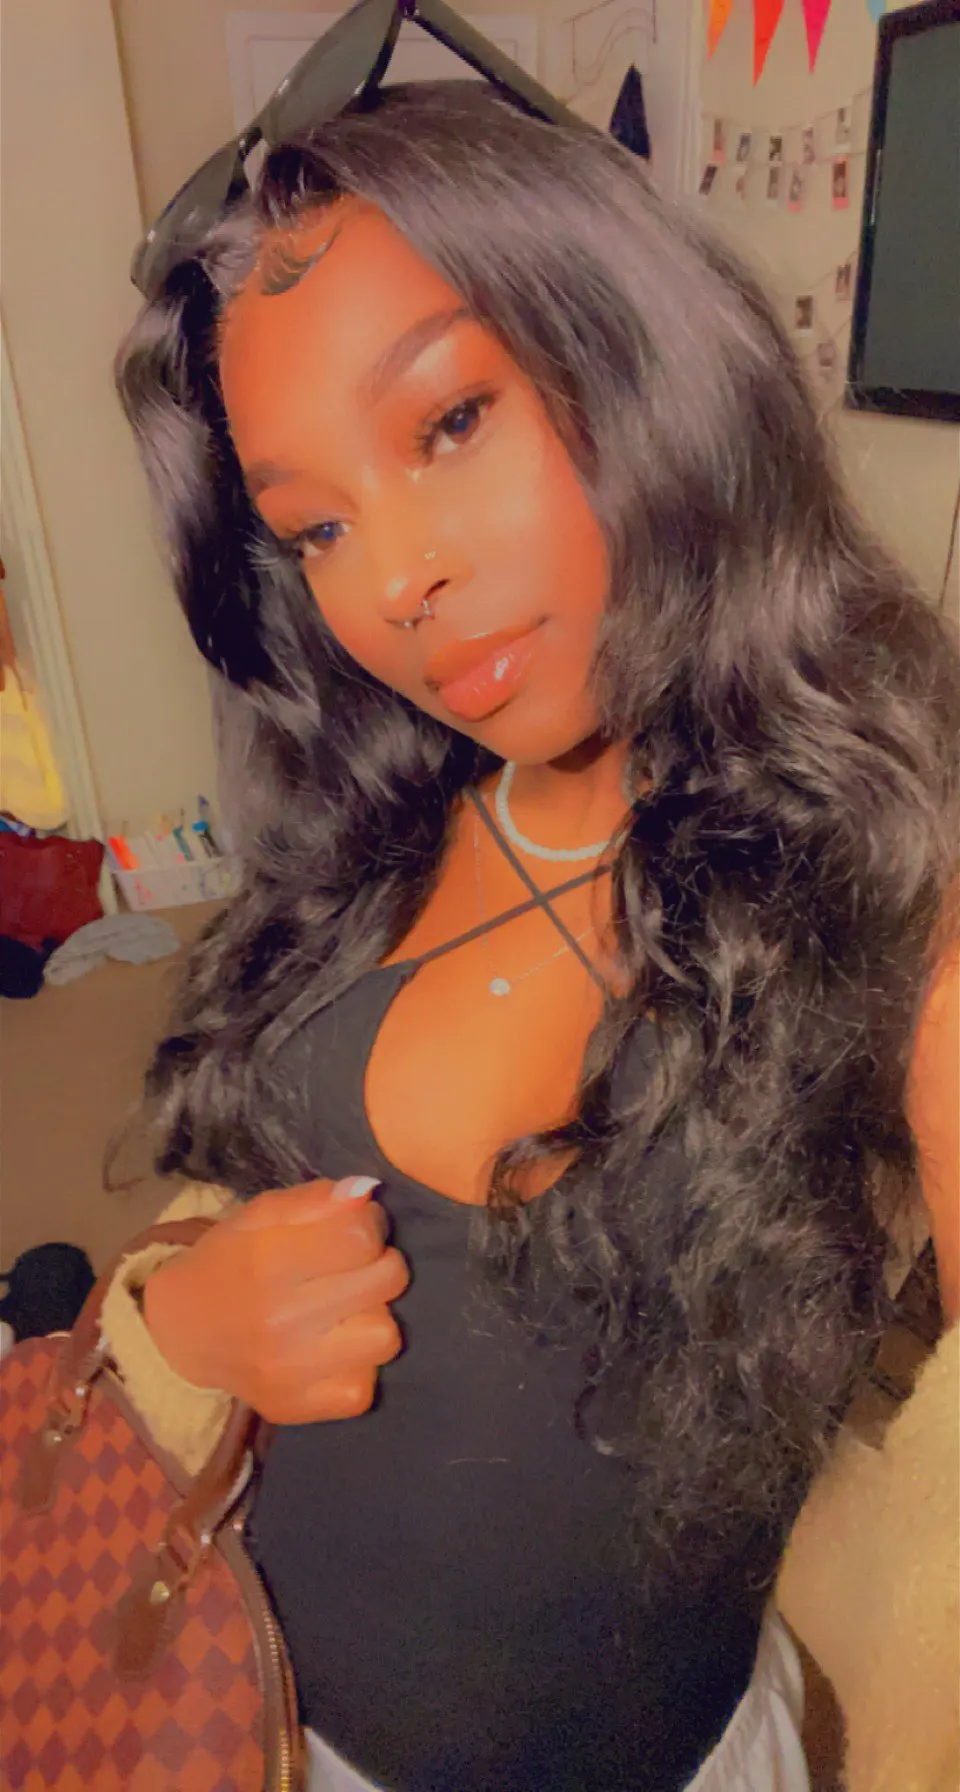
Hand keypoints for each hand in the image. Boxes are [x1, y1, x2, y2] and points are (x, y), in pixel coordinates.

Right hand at [142, 1177, 408, 1423]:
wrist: (181, 1333)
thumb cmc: (229, 1262)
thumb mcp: (259, 1215)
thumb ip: (314, 1199)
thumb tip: (366, 1193)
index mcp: (268, 1261)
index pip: (361, 1236)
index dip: (369, 1224)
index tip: (354, 1230)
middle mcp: (281, 1320)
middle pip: (388, 1281)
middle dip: (380, 1265)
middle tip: (355, 1268)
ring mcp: (290, 1372)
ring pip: (386, 1337)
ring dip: (373, 1318)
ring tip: (346, 1311)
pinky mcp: (297, 1408)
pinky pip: (364, 1389)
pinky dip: (356, 1366)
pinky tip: (333, 1350)